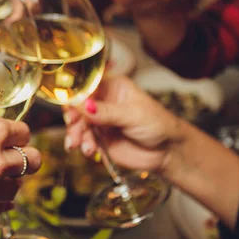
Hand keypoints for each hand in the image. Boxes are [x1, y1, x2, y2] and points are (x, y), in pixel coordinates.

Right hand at [64, 76, 179, 172]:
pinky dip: (82, 145)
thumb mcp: (132, 114)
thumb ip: (107, 111)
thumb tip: (83, 105)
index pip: (87, 86)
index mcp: (112, 87)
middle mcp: (103, 102)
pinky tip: (89, 151)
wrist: (168, 152)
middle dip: (73, 118)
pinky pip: (83, 140)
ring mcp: (99, 121)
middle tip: (74, 127)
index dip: (75, 95)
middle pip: (78, 106)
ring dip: (76, 135)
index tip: (70, 106)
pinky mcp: (99, 139)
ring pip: (78, 125)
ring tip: (83, 145)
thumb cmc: (157, 124)